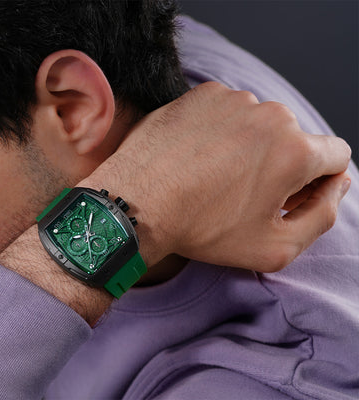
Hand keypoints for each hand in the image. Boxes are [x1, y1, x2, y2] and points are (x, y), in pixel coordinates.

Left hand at [82, 82, 350, 271]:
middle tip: (245, 193)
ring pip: (260, 124)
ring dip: (250, 147)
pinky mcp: (203, 95)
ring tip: (216, 176)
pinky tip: (198, 157)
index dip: (317, 181)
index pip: (334, 156)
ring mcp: (233, 100)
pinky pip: (227, 113)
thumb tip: (336, 185)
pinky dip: (221, 132)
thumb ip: (322, 216)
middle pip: (295, 139)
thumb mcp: (274, 247)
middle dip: (281, 165)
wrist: (137, 202)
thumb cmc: (201, 229)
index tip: (290, 196)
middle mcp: (270, 115)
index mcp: (295, 151)